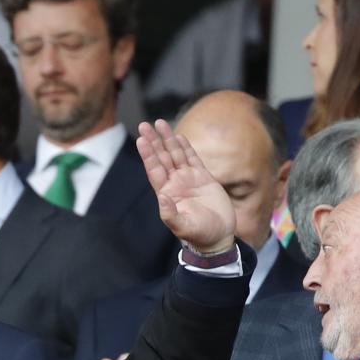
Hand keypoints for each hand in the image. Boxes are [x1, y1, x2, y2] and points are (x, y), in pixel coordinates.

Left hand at [136, 119, 236, 255]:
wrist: (218, 237)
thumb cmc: (200, 235)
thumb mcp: (184, 227)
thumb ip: (170, 215)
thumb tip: (161, 198)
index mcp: (167, 194)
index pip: (154, 170)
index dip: (148, 155)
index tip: (141, 140)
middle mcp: (175, 184)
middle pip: (162, 158)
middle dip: (153, 141)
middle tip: (144, 125)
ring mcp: (189, 180)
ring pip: (176, 155)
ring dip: (168, 140)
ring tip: (160, 123)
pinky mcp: (204, 178)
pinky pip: (193, 159)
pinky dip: (186, 147)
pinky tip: (179, 137)